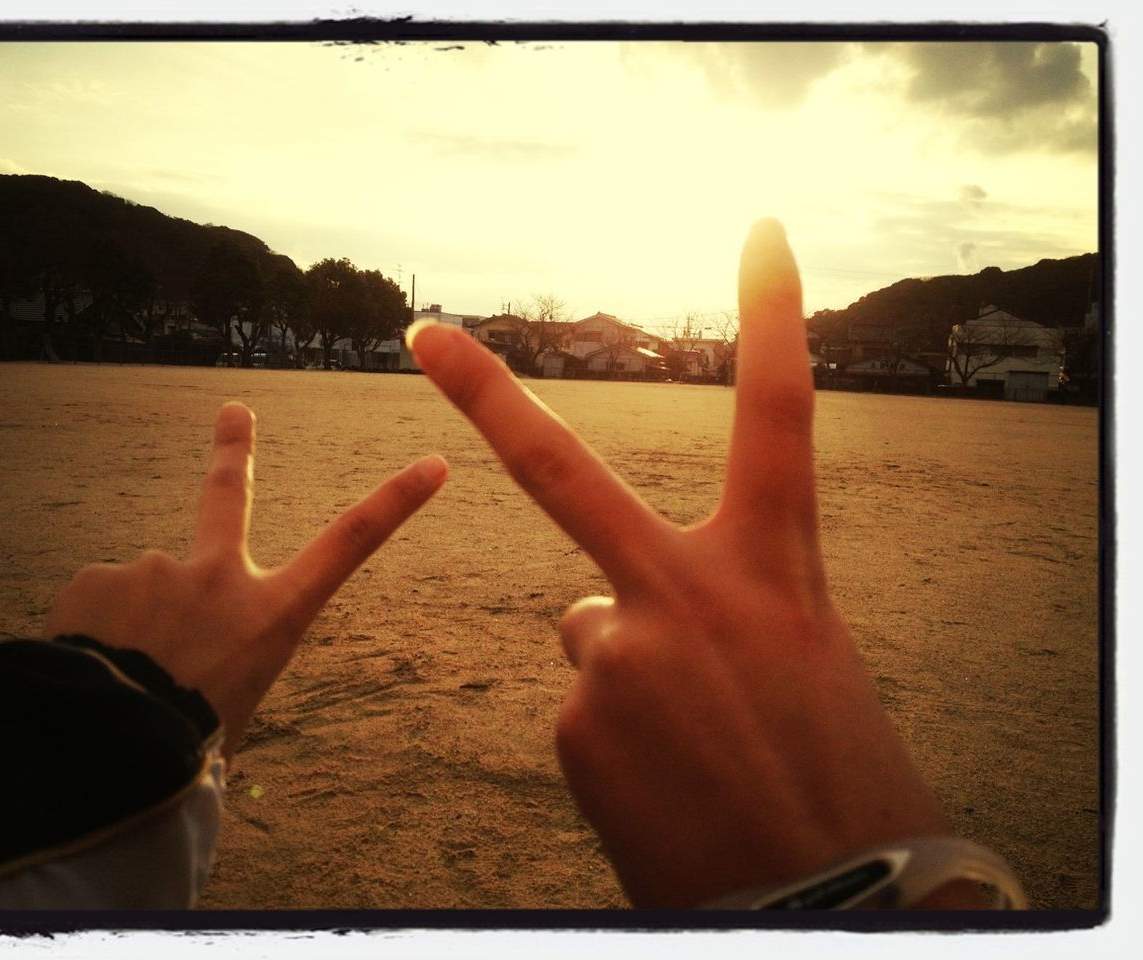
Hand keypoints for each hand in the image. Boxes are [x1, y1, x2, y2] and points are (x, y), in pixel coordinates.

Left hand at [45, 402, 446, 764]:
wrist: (112, 746)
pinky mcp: (101, 578)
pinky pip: (94, 607)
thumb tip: (187, 686)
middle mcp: (220, 579)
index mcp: (270, 616)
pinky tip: (88, 669)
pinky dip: (90, 634)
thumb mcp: (232, 718)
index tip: (432, 464)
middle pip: (228, 496)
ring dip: (129, 628)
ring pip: (143, 594)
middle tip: (234, 412)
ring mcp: (159, 571)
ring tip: (117, 679)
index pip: (349, 546)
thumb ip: (220, 677)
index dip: (395, 502)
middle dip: (234, 451)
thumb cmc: (183, 749)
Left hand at [407, 220, 952, 907]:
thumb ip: (700, 610)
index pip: (778, 419)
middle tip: (422, 332)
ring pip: (589, 637)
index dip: (773, 319)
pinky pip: (579, 710)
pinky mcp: (573, 722)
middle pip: (563, 469)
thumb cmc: (833, 783)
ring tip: (691, 755)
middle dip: (485, 392)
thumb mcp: (798, 664)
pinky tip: (660, 789)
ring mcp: (617, 655)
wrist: (831, 908)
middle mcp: (686, 592)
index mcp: (773, 571)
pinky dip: (613, 741)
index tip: (760, 233)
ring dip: (625, 679)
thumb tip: (580, 609)